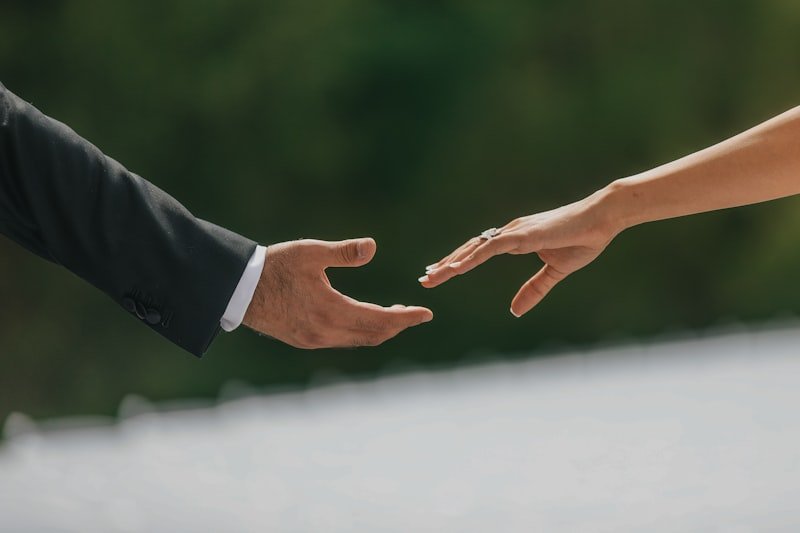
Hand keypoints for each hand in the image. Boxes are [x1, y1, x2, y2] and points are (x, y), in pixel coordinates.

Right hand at [243, 237, 432, 348]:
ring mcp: (314, 340)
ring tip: (394, 314)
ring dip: (379, 329)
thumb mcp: (309, 253)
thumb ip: (342, 252)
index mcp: (331, 312)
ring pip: (358, 340)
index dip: (406, 318)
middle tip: (415, 314)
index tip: (427, 314)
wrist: (238, 291)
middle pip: (373, 335)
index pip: (380, 320)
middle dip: (397, 325)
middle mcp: (325, 333)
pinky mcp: (305, 341)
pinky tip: (362, 318)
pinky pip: (343, 341)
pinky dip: (361, 332)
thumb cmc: (273, 266)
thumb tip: (373, 246)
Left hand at [419, 194, 618, 316]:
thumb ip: (534, 289)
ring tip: (430, 277)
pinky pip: (489, 248)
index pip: (479, 252)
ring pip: (473, 249)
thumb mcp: (555, 272)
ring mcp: (514, 232)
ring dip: (450, 263)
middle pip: (469, 250)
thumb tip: (515, 311)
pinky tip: (454, 269)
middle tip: (424, 279)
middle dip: (446, 265)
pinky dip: (469, 259)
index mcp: (515, 240)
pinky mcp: (522, 235)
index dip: (458, 263)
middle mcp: (509, 233)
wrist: (603, 218)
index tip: (439, 274)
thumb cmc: (584, 239)